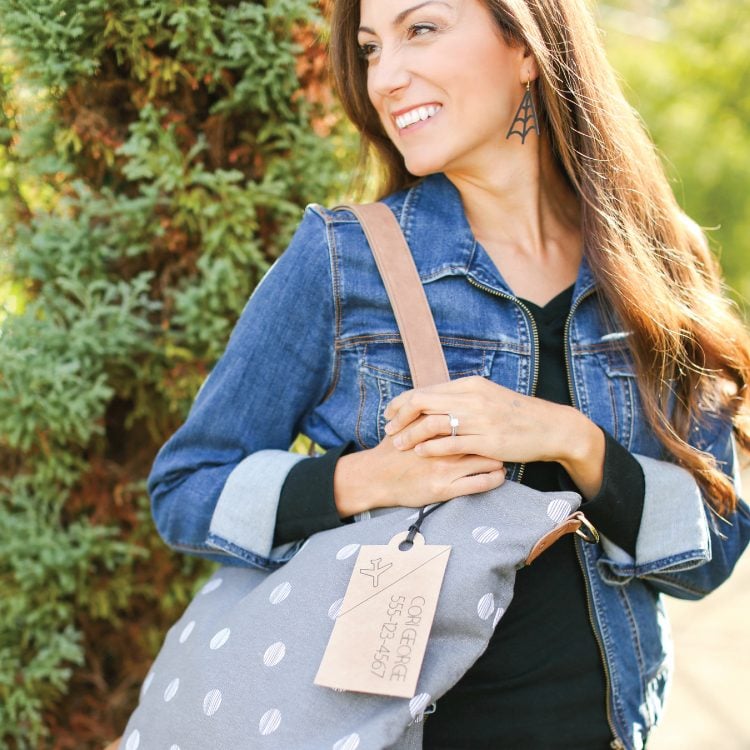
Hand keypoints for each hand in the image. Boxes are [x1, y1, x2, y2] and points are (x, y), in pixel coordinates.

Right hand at [333, 419, 505, 515]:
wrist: (374, 478)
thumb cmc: (392, 452)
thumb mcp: (408, 425)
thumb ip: (428, 414)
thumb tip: (448, 403)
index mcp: (436, 426)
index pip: (470, 417)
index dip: (488, 419)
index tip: (498, 422)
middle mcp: (442, 444)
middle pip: (483, 436)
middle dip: (497, 438)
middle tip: (507, 439)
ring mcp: (445, 467)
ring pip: (487, 460)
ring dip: (500, 459)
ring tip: (504, 458)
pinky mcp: (445, 488)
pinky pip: (480, 483)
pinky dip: (495, 479)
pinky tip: (498, 476)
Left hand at [383, 376, 605, 497]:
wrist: (551, 427)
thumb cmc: (517, 415)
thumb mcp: (487, 397)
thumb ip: (461, 398)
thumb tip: (433, 401)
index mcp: (470, 385)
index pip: (425, 390)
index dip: (402, 402)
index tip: (390, 413)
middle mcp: (472, 398)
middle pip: (422, 402)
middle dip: (400, 417)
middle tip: (388, 430)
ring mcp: (480, 420)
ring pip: (432, 423)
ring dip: (411, 434)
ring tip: (399, 444)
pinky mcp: (487, 441)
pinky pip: (451, 443)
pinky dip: (431, 447)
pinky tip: (420, 452)